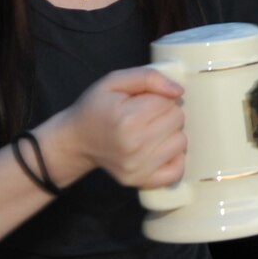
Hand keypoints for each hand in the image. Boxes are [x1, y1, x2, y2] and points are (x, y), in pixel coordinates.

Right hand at [57, 67, 186, 189]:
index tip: (142, 101)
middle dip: (166, 113)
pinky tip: (157, 149)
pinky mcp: (140, 181)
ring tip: (149, 131)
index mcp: (127, 119)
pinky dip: (173, 157)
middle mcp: (134, 146)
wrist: (76, 140)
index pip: (169, 101)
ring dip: (170, 133)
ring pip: (181, 141)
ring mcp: (137, 167)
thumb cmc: (96, 108)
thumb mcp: (114, 81)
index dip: (158, 97)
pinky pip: (177, 170)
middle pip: (178, 119)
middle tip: (145, 115)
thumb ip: (148, 77)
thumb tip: (178, 91)